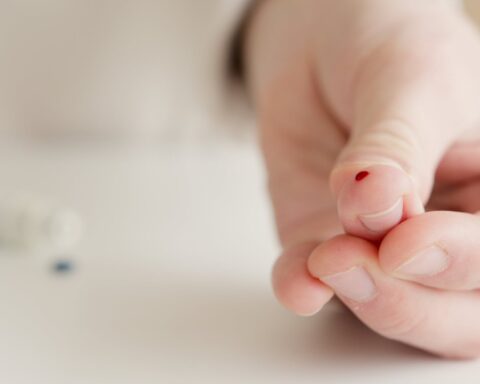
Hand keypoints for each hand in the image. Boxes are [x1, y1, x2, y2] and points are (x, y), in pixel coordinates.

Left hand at [245, 0, 479, 357]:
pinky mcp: (323, 238)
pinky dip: (303, 287)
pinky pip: (316, 281)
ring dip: (356, 299)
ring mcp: (381, 243)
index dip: (458, 262)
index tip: (405, 242)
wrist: (323, 46)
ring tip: (322, 263)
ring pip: (388, 308)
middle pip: (454, 312)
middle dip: (405, 300)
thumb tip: (378, 202)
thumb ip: (396, 146)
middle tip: (356, 261)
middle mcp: (447, 229)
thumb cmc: (387, 45)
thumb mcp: (409, 78)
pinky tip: (297, 281)